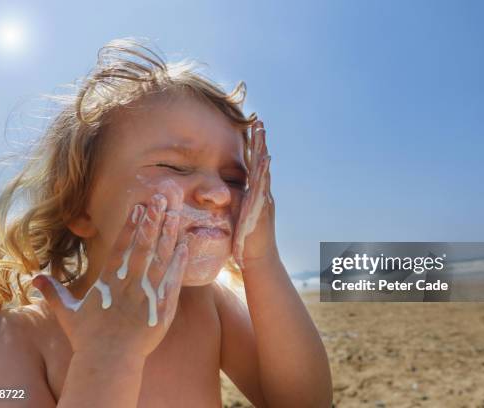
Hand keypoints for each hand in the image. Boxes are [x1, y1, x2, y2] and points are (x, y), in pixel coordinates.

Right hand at [32, 187, 187, 357]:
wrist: (108, 362)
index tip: (138, 206)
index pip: (121, 246)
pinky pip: (173, 280)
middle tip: (161, 199)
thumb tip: (35, 279)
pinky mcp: (163, 307)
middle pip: (143, 246)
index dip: (130, 225)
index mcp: (109, 281)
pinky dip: (179, 263)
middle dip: (152, 221)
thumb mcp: (67, 313)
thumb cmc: (87, 338)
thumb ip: (54, 293)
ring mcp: (147, 293)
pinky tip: (184, 246)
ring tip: (175, 214)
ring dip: (167, 235)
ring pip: (160, 258)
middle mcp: (129, 283)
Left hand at [233, 120, 278, 269]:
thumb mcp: (235, 214)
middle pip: (261, 161)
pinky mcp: (263, 207)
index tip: (252, 129)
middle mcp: (262, 192)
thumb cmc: (244, 239)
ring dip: (263, 149)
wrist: (257, 258)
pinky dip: (264, 171)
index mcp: (254, 193)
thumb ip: (230, 201)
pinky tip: (265, 158)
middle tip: (258, 121)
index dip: (253, 147)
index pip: (253, 165)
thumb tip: (218, 192)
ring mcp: (264, 198)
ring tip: (262, 131)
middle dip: (260, 141)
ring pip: (264, 169)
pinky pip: (263, 185)